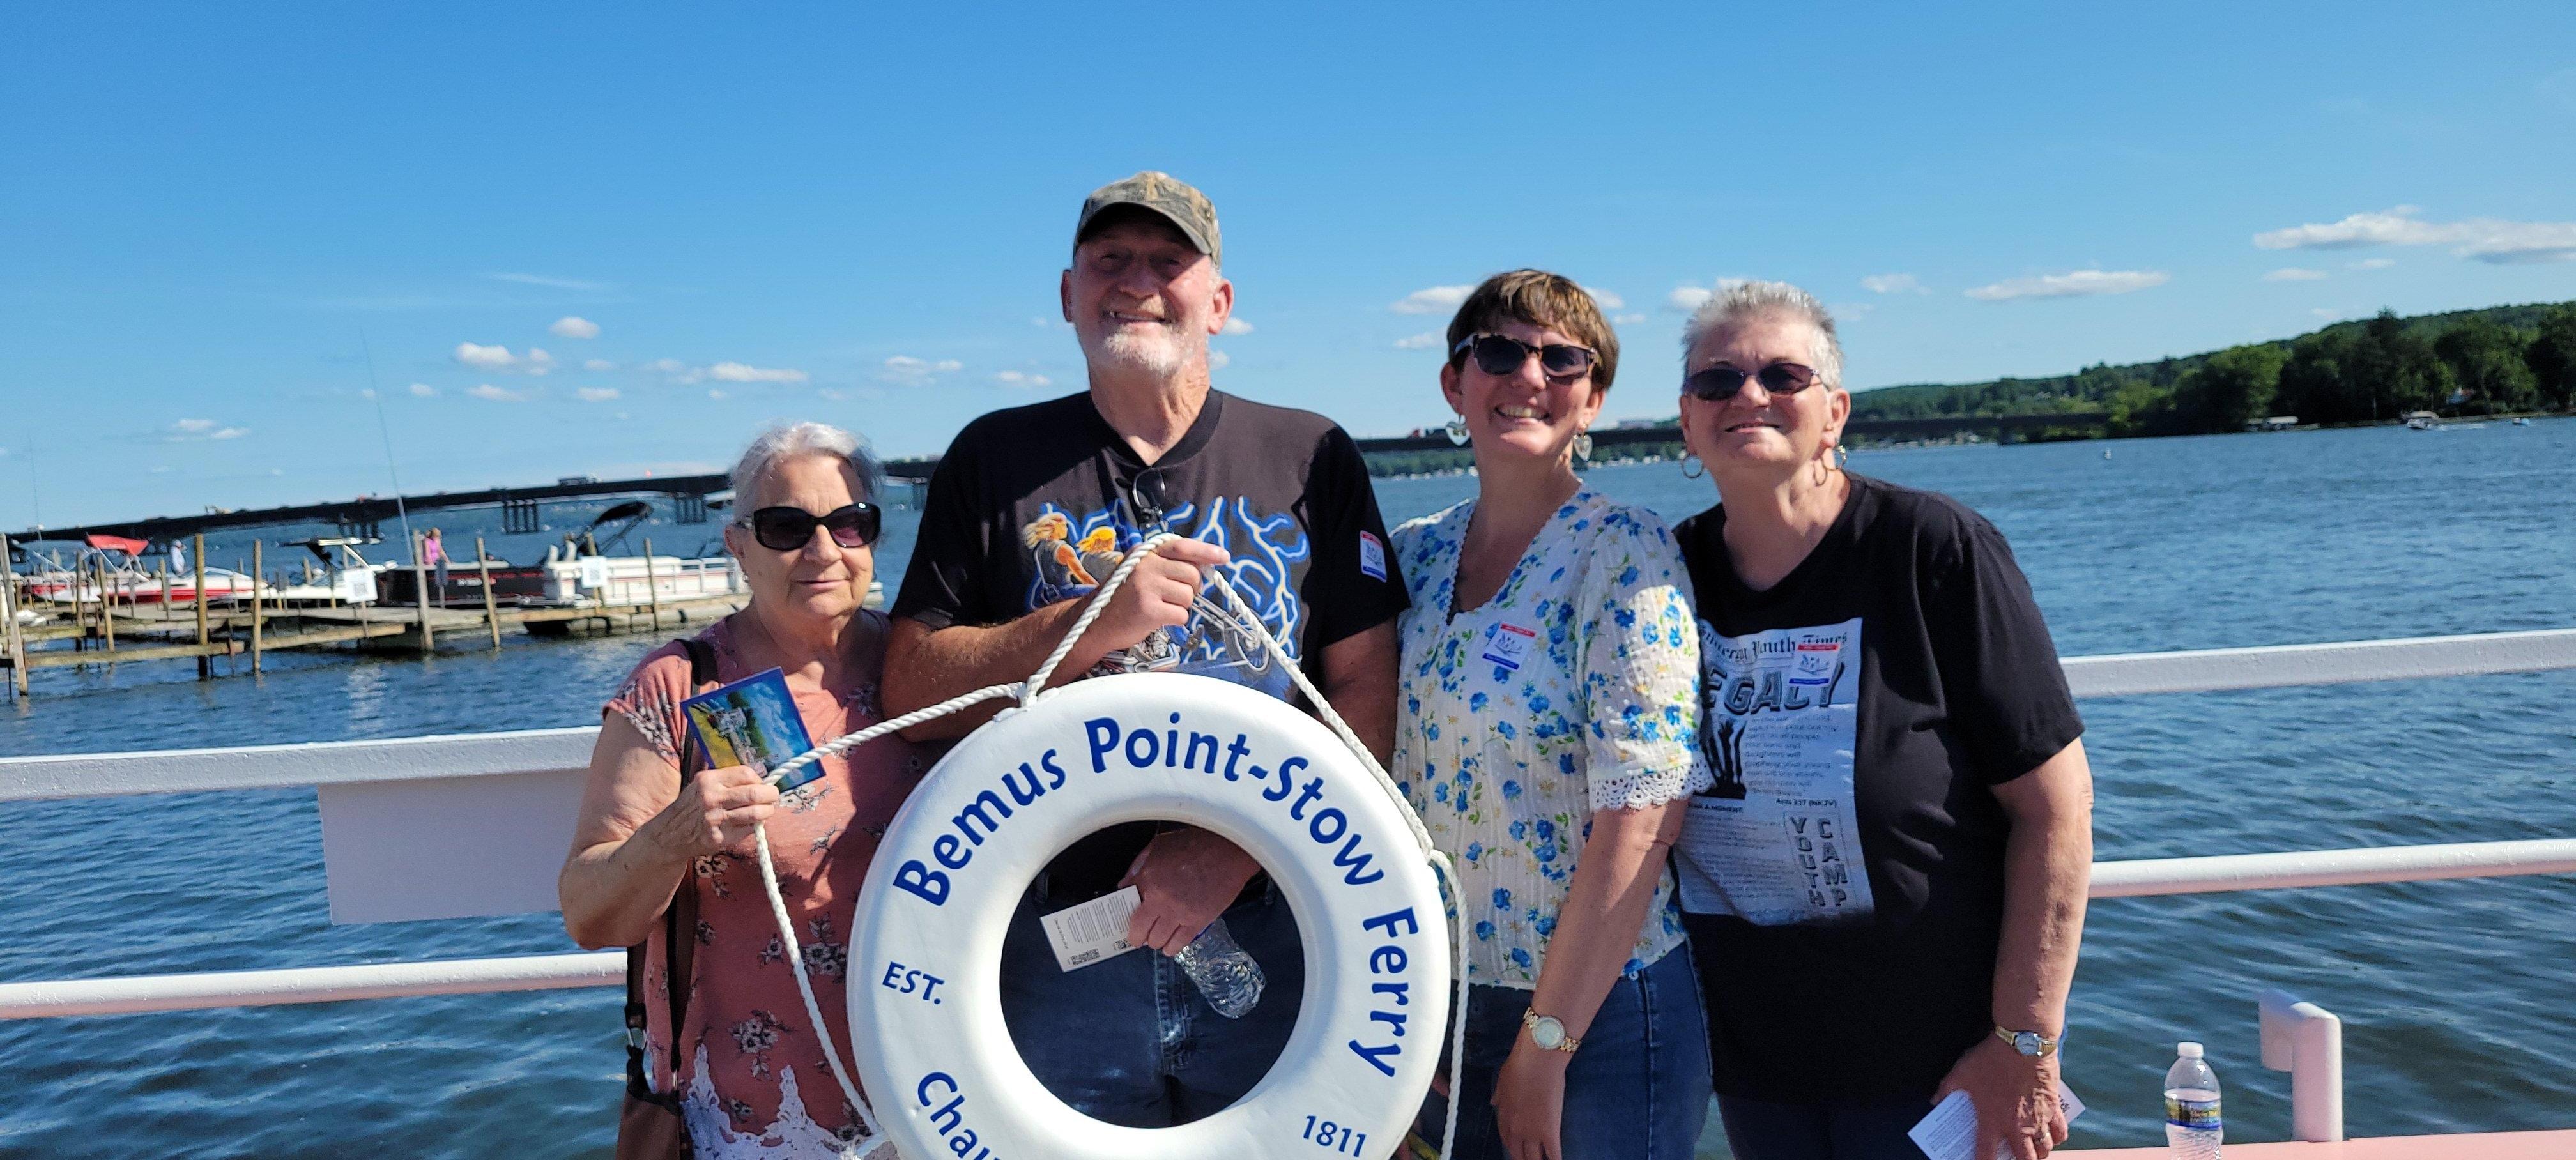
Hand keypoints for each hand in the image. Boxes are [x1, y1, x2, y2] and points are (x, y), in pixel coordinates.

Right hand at [644, 765, 779, 860]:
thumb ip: (726, 780)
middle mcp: (712, 798)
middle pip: (755, 793)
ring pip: (756, 813)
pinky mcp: (720, 838)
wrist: (669, 835)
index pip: (746, 773)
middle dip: (771, 795)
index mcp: (708, 780)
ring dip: (768, 811)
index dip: (759, 779)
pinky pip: (748, 830)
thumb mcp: (700, 784)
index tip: (761, 784)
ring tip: (767, 810)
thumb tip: (760, 778)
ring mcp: (716, 819)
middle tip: (773, 797)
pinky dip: (755, 826)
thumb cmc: (691, 807)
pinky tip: (751, 823)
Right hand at [1081, 538, 1229, 656]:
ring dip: (1181, 605)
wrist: (1094, 622)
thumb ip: (1166, 564)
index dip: (1206, 552)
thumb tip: (1204, 566)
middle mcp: (1146, 565)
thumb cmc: (1122, 597)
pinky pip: (1181, 614)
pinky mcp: (1149, 610)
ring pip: (1189, 596)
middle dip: (1191, 588)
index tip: (1223, 557)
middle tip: (1174, 596)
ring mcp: (1147, 587)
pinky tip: (1158, 618)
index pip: (1182, 547)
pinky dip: (1175, 620)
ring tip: (1161, 607)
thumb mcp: (1140, 571)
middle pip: (1192, 574)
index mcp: (1145, 553)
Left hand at [1119, 826, 1262, 953]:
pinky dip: (1172, 947)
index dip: (1125, 917)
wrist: (1227, 851)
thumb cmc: (1195, 844)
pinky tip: (1171, 945)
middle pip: (1140, 931)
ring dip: (1155, 942)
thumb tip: (1123, 886)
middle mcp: (1161, 899)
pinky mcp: (1198, 921)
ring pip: (1158, 941)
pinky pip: (1179, 943)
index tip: (1127, 922)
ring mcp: (1180, 912)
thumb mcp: (1158, 846)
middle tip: (1140, 935)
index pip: (1126, 908)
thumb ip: (1137, 867)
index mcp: (1148, 879)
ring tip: (1157, 938)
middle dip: (1138, 936)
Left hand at [1491, 1039, 1569, 1159]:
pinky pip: (1553, 1153)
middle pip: (1517, 1154)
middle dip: (1523, 1159)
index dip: (1513, 1146)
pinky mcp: (1550, 1132)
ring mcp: (1532, 1132)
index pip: (1506, 1139)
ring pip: (1534, 1158)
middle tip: (1528, 1159)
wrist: (1537, 1062)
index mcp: (1503, 1116)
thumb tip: (1494, 1102)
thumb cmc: (1519, 1066)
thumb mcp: (1502, 1080)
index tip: (1517, 1149)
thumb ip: (1499, 1095)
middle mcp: (1515, 1129)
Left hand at [1934, 1034, 2065, 1159]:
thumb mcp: (1961, 1072)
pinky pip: (2061, 1131)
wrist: (2023, 1044)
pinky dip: (2057, 1137)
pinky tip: (2052, 1136)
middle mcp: (2017, 1126)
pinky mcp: (2054, 1107)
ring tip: (2033, 1151)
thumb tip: (1934, 1100)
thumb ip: (1946, 1089)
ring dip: (2039, 1153)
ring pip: (2044, 1149)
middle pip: (2024, 1159)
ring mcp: (2038, 1118)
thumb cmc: (1990, 1058)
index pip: (1986, 1154)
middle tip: (2014, 1157)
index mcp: (1992, 1120)